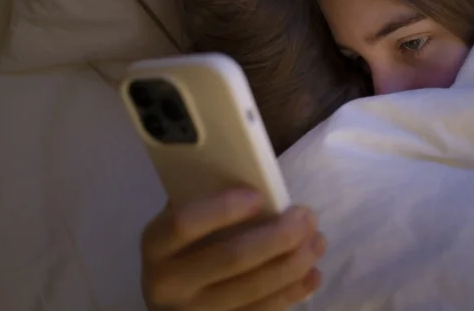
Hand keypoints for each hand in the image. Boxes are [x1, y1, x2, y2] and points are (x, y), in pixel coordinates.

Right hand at [141, 189, 324, 309]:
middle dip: (279, 236)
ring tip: (317, 242)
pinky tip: (312, 275)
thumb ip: (205, 201)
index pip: (184, 224)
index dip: (223, 209)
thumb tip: (254, 175)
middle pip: (231, 258)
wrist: (168, 302)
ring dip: (294, 263)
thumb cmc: (183, 247)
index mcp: (156, 245)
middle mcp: (169, 283)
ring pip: (253, 288)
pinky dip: (292, 292)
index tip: (258, 196)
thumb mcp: (181, 221)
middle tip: (307, 217)